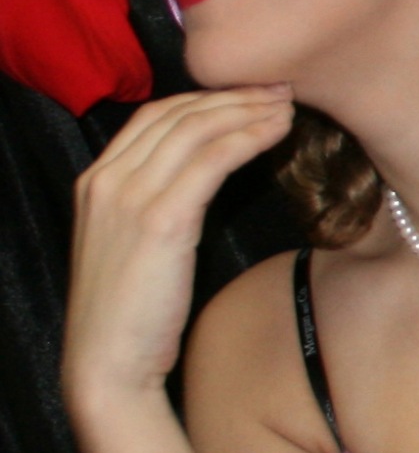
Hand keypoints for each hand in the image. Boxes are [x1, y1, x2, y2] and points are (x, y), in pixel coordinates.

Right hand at [63, 87, 292, 418]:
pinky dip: (248, 137)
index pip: (154, 117)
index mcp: (95, 182)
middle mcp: (106, 180)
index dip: (206, 98)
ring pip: (196, 129)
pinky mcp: (160, 221)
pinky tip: (278, 131)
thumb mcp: (139, 247)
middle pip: (176, 113)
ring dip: (247, 110)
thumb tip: (207, 179)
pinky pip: (211, 160)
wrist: (108, 364)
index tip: (250, 93)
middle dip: (232, 95)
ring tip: (288, 104)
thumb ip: (160, 206)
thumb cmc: (134, 315)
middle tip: (281, 87)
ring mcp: (128, 197)